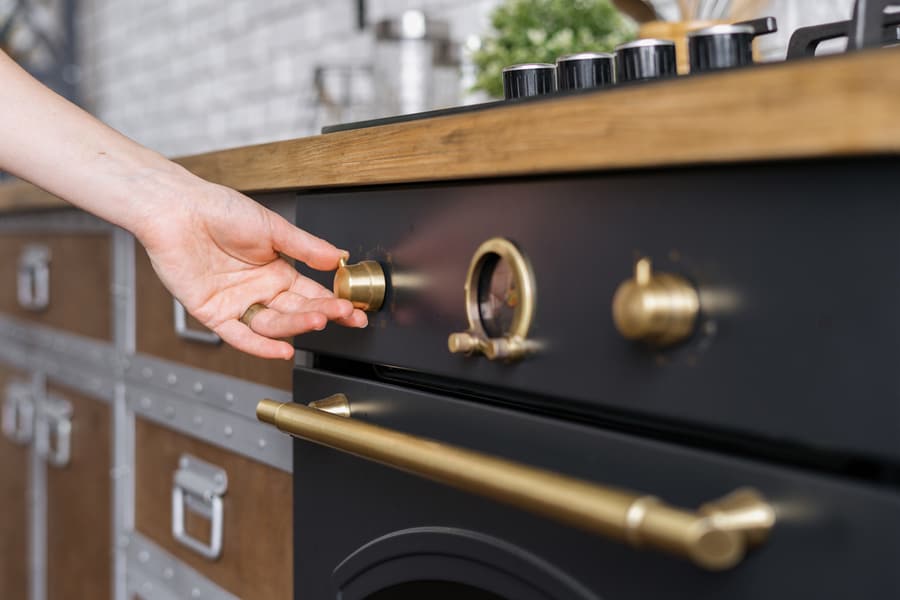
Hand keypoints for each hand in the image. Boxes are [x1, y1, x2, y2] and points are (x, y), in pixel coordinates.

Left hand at [134, 170, 366, 359]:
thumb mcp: (272, 227)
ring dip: (297, 325)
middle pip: (296, 311)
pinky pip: (239, 336)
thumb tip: (339, 258)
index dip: (334, 303)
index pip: (311, 294)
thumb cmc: (219, 210)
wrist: (177, 209)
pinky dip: (260, 346)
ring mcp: (237, 303)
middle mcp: (259, 290)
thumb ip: (307, 247)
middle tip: (345, 315)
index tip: (354, 309)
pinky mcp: (213, 313)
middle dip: (323, 314)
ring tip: (319, 321)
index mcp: (276, 271)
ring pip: (273, 324)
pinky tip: (282, 351)